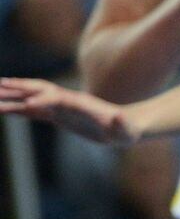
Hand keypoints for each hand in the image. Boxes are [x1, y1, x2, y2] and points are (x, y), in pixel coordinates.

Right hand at [0, 78, 135, 144]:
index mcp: (82, 103)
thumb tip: (119, 117)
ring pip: (30, 99)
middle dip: (19, 89)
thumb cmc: (127, 129)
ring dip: (11, 96)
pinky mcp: (57, 116)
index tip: (27, 106)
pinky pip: (32, 111)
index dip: (44, 101)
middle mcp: (68, 101)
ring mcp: (61, 107)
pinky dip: (16, 108)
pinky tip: (2, 108)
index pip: (59, 99)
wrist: (127, 126)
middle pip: (39, 91)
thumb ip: (121, 123)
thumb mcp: (126, 128)